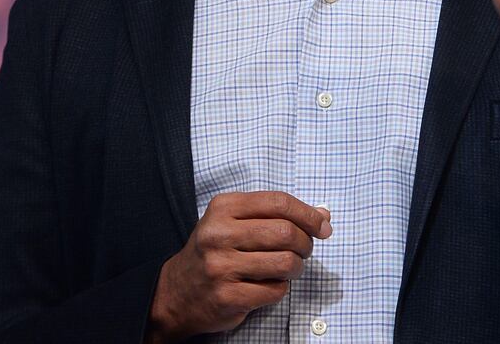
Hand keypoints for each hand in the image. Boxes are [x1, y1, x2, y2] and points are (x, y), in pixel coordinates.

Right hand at [146, 191, 331, 340]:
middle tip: (306, 248)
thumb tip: (323, 216)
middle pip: (285, 232)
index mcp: (223, 207)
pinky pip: (274, 291)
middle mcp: (219, 234)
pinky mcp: (227, 297)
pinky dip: (281, 288)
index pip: (278, 202)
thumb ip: (277, 215)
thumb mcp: (236, 220)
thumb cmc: (215, 250)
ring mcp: (221, 267)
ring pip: (284, 263)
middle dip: (306, 242)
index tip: (323, 224)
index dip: (307, 213)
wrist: (176, 292)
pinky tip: (271, 283)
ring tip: (290, 267)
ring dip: (297, 267)